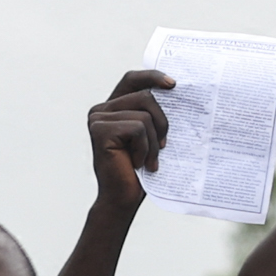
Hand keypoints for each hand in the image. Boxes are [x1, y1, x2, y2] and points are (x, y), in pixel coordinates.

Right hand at [85, 71, 174, 213]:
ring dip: (154, 141)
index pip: (132, 80)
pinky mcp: (100, 129)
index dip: (152, 77)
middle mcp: (102, 109)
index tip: (174, 84)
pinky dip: (145, 148)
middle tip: (163, 148)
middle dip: (163, 123)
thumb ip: (155, 115)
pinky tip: (136, 163)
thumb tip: (177, 92)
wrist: (124, 198)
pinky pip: (138, 128)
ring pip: (145, 114)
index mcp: (115, 107)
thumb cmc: (141, 170)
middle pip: (146, 97)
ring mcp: (98, 118)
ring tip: (147, 160)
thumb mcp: (152, 137)